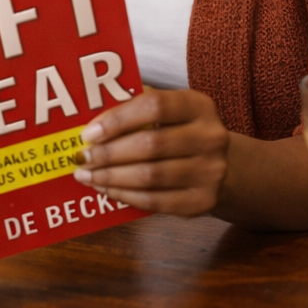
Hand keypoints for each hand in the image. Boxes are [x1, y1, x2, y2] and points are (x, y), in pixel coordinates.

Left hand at [72, 88, 229, 215]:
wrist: (225, 168)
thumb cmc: (182, 133)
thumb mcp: (171, 112)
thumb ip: (137, 108)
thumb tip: (91, 117)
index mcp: (198, 106)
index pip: (154, 106)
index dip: (118, 119)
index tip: (89, 132)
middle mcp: (210, 137)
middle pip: (150, 144)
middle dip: (108, 153)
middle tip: (82, 157)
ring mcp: (210, 172)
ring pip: (149, 176)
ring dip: (111, 177)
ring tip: (87, 175)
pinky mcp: (203, 201)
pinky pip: (155, 200)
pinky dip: (125, 195)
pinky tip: (107, 189)